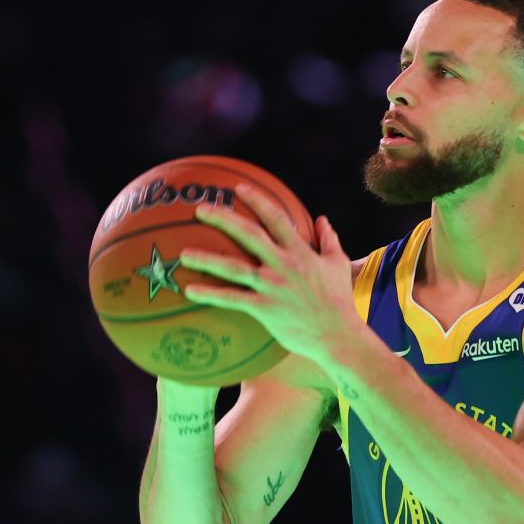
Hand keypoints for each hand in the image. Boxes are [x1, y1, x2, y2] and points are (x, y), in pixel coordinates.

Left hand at [180, 184, 359, 363]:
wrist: (337, 335)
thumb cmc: (339, 301)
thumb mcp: (338, 265)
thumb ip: (329, 240)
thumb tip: (323, 220)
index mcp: (300, 252)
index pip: (276, 218)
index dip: (257, 201)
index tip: (239, 189)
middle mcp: (283, 265)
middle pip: (249, 235)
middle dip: (224, 219)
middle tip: (200, 209)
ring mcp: (272, 287)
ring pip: (234, 268)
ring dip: (207, 260)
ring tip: (184, 254)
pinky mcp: (264, 309)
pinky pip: (232, 299)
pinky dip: (211, 294)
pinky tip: (190, 290)